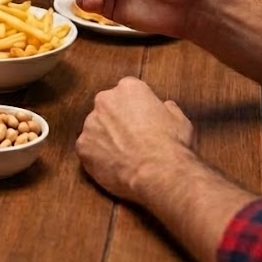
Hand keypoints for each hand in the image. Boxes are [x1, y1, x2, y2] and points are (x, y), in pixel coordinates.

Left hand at [76, 76, 194, 201]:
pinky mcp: (83, 146)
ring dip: (105, 139)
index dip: (135, 109)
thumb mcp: (178, 119)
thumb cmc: (170, 145)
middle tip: (131, 139)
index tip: (141, 122)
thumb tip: (166, 107)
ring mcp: (91, 123)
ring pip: (96, 129)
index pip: (127, 92)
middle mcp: (105, 100)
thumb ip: (167, 108)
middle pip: (108, 107)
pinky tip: (113, 167)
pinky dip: (97, 158)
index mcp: (128, 88)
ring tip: (123, 156)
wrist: (158, 173)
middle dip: (117, 121)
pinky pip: (88, 149)